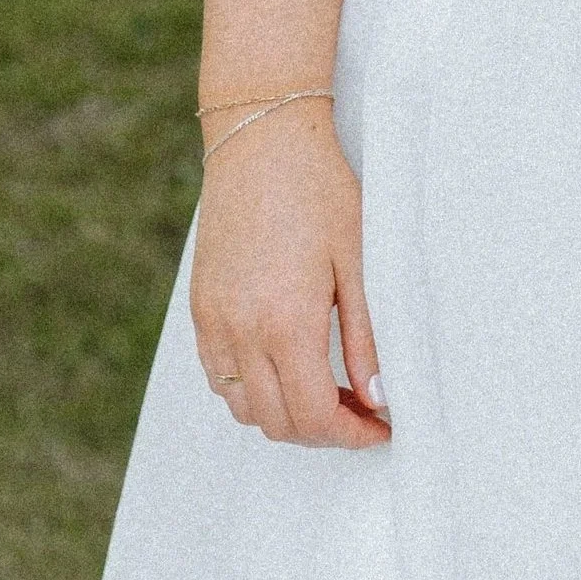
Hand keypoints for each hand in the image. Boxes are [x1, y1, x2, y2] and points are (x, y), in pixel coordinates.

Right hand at [191, 104, 389, 449]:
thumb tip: (378, 396)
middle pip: (277, 423)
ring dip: (286, 415)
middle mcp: (240, 332)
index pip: (314, 416)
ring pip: (243, 407)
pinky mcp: (200, 308)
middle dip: (323, 432)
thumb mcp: (360, 263)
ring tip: (329, 391)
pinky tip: (288, 368)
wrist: (262, 144)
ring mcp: (213, 322)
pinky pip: (219, 377)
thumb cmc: (319, 193)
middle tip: (362, 414)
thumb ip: (367, 337)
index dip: (351, 435)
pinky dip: (253, 391)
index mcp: (286, 324)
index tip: (380, 427)